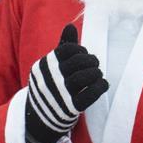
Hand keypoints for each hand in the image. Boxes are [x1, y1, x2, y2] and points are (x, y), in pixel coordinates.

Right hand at [25, 24, 108, 142]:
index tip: (83, 54)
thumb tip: (70, 25)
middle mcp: (52, 78)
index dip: (80, 50)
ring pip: (85, 76)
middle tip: (95, 64)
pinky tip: (103, 84)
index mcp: (45, 65)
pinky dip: (101, 86)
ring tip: (97, 74)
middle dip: (91, 61)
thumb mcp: (52, 65)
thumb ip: (63, 46)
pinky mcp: (71, 107)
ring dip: (96, 73)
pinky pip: (91, 94)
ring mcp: (61, 93)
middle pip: (79, 62)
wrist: (39, 116)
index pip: (67, 49)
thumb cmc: (51, 84)